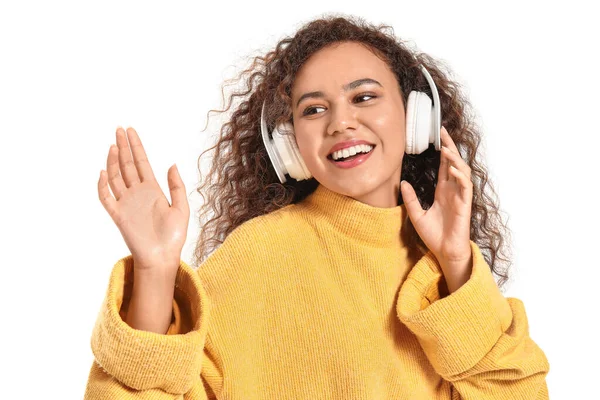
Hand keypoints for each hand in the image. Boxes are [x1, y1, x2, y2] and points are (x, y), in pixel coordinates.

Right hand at [97, 127, 189, 274]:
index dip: (136, 147)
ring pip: (116, 177)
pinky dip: (102, 186)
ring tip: (112, 145)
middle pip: (127, 165)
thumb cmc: (174, 236)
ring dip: (113, 161)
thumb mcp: (182, 209)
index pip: (141, 163)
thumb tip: (172, 164)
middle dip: (122, 147)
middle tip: (118, 129)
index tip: (130, 131)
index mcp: (153, 190)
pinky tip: (103, 172)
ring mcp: (127, 203)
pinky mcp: (118, 215)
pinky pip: (106, 198)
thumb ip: (177, 186)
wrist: (162, 257)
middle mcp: (138, 193)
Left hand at [400, 126, 472, 292]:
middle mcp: (452, 191)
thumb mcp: (416, 214)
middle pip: (454, 163)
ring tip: (446, 149)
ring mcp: (460, 196)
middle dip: (450, 147)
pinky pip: (465, 186)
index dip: (442, 150)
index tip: (438, 135)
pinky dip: (460, 176)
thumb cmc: (433, 236)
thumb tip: (402, 182)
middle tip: (443, 132)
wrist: (443, 252)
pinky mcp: (465, 205)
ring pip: (462, 171)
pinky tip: (451, 169)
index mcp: (442, 191)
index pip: (443, 166)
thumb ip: (410, 198)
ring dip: (455, 159)